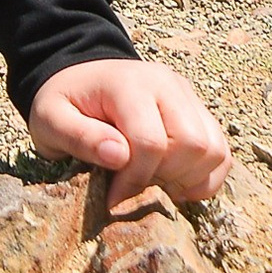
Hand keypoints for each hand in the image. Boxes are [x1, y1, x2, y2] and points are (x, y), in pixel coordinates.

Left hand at [28, 55, 231, 207]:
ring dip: (188, 178)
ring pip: (213, 149)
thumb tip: (119, 156)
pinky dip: (204, 177)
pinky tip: (175, 183)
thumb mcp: (51, 118)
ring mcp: (187, 96)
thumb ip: (79, 137)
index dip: (135, 180)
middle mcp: (166, 84)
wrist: (80, 76)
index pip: (151, 142)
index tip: (113, 196)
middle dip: (165, 177)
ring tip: (155, 181)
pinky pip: (221, 152)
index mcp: (128, 84)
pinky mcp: (198, 111)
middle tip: (136, 185)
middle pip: (192, 145)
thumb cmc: (64, 102)